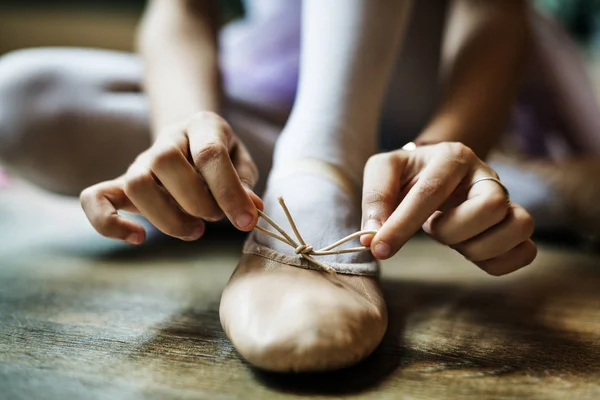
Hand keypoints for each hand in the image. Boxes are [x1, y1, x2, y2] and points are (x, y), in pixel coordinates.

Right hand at [80, 112, 262, 243]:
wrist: (193, 143)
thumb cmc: (223, 160)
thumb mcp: (243, 165)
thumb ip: (244, 184)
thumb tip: (249, 209)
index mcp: (202, 125)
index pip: (209, 153)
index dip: (229, 192)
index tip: (246, 221)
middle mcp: (167, 139)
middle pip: (165, 161)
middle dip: (197, 201)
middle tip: (216, 218)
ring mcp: (141, 160)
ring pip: (136, 182)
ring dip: (167, 217)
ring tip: (194, 230)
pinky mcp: (120, 184)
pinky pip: (95, 199)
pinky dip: (109, 223)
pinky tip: (138, 238)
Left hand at [361, 142, 536, 275]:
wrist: (432, 173)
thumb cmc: (406, 174)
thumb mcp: (383, 171)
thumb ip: (375, 198)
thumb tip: (373, 236)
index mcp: (452, 156)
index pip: (432, 192)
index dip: (402, 225)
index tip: (379, 249)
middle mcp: (486, 175)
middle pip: (492, 206)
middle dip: (454, 230)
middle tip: (433, 229)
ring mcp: (507, 200)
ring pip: (519, 227)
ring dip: (479, 247)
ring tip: (455, 241)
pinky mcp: (514, 226)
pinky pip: (526, 252)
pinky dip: (499, 263)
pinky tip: (472, 254)